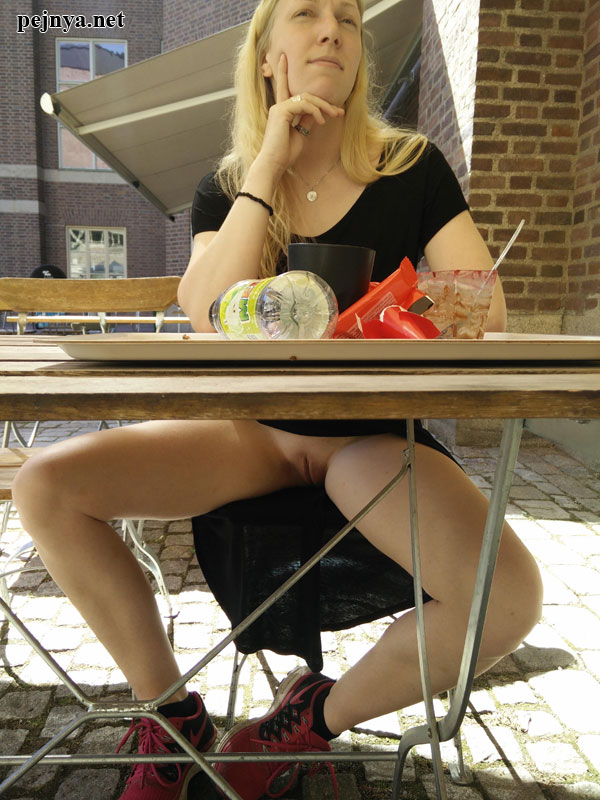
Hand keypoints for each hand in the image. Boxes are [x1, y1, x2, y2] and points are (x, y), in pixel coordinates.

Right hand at [256, 54, 344, 177]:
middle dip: (324, 102)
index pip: (284, 88)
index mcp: (281, 111)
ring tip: (333, 116)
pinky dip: (315, 111)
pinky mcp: (281, 111)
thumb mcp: (301, 135)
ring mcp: (279, 108)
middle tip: (339, 112)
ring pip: (306, 98)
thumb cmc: (285, 154)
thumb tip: (317, 113)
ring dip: (323, 106)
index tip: (283, 57)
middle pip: (305, 95)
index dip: (283, 72)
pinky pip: (303, 104)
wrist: (274, 164)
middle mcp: (279, 107)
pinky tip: (321, 121)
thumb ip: (307, 121)